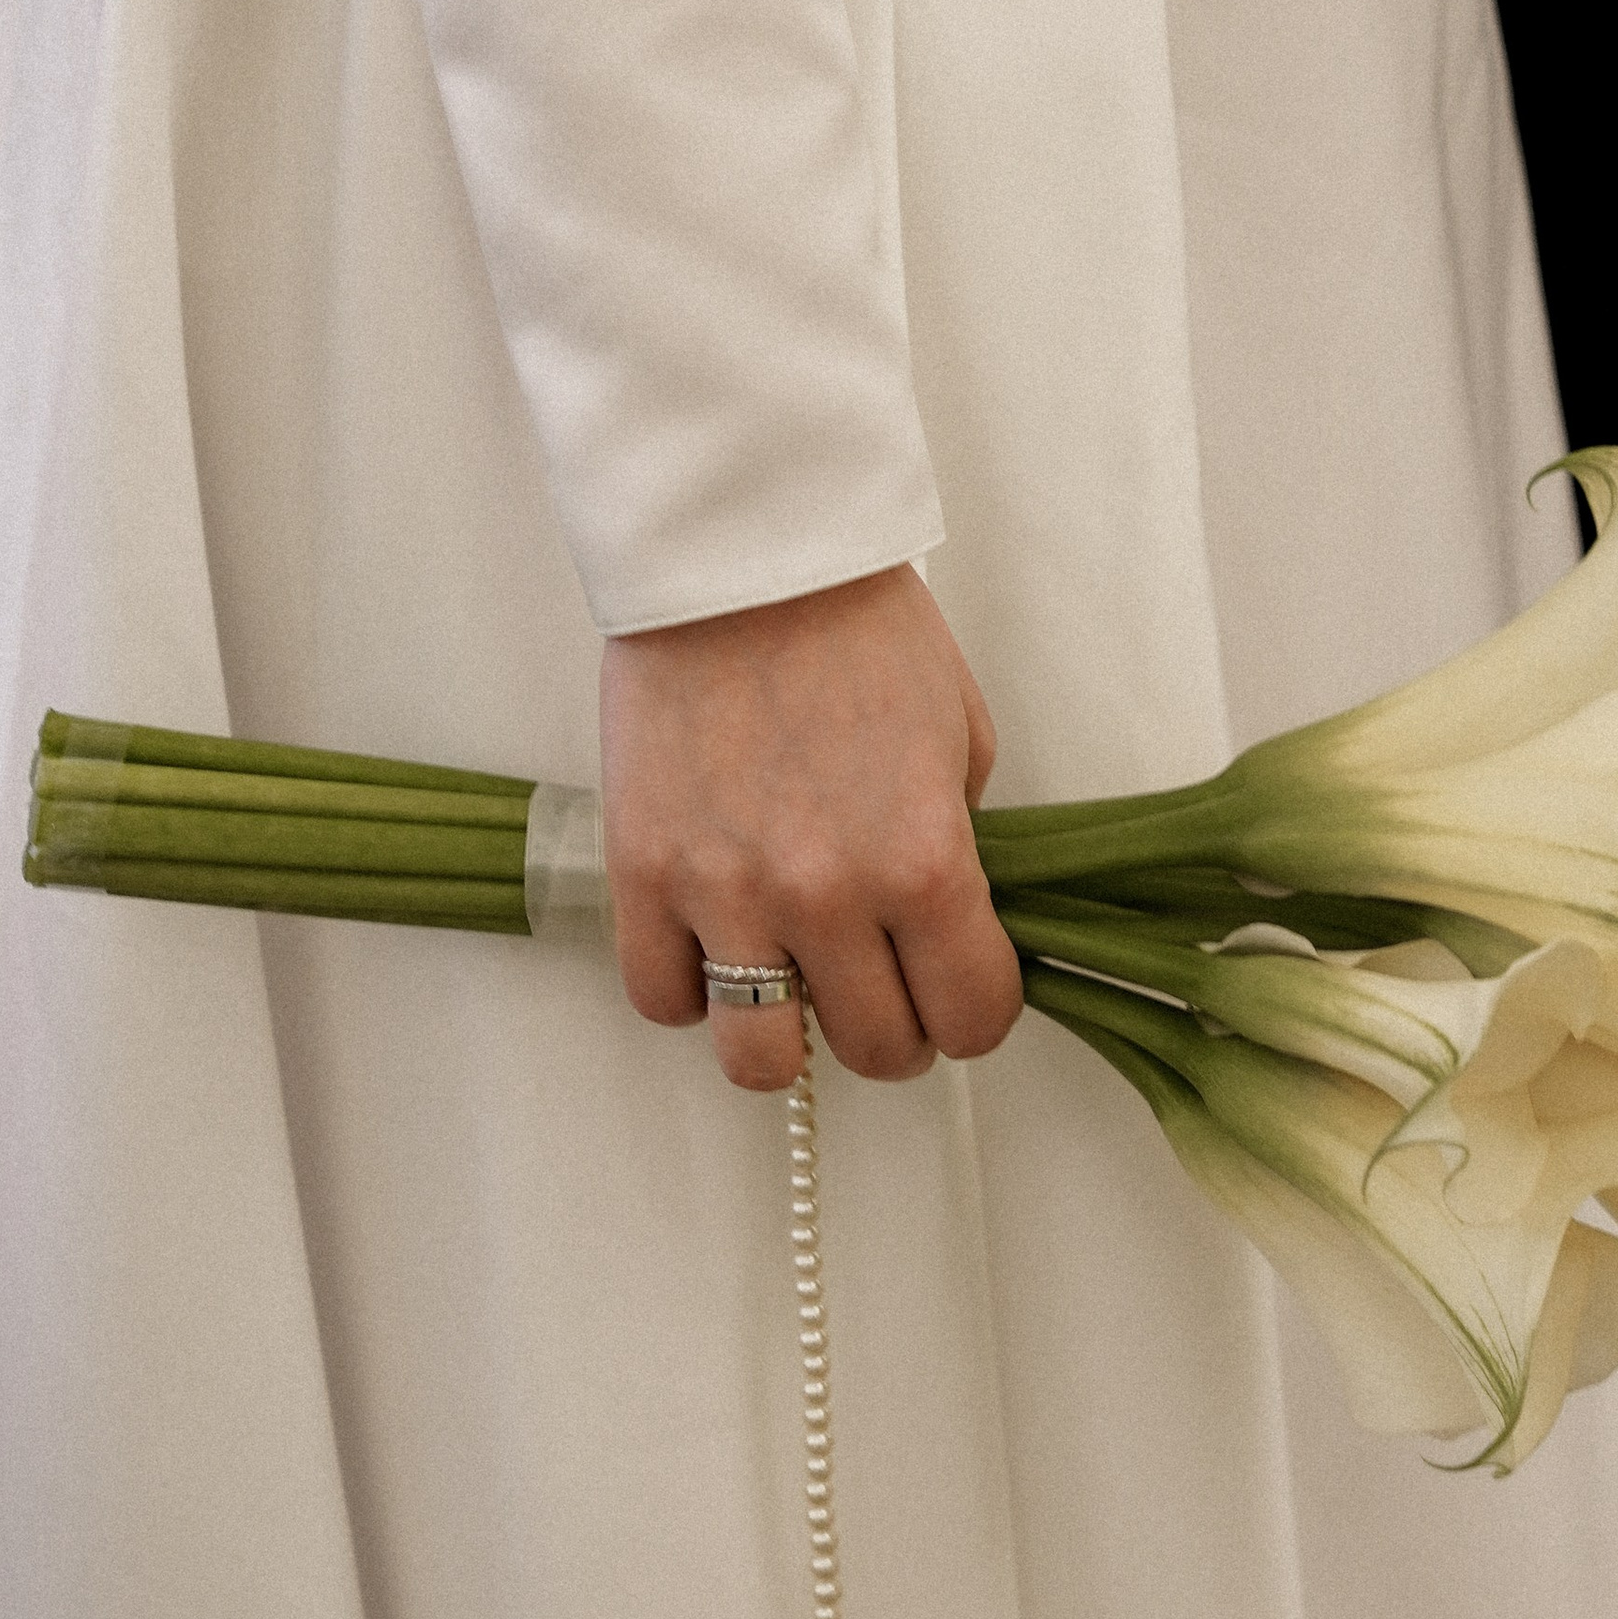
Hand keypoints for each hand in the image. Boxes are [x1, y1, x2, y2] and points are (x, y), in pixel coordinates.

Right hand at [600, 565, 1022, 1089]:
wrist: (747, 557)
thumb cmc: (860, 630)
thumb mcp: (959, 738)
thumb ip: (957, 847)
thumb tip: (945, 928)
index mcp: (925, 860)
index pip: (974, 1016)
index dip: (975, 1014)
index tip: (959, 993)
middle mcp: (829, 895)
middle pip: (879, 1052)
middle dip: (895, 1028)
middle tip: (883, 981)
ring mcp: (727, 891)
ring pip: (762, 1061)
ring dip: (790, 1036)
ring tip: (794, 982)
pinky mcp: (642, 873)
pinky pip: (663, 999)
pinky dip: (694, 990)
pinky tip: (717, 940)